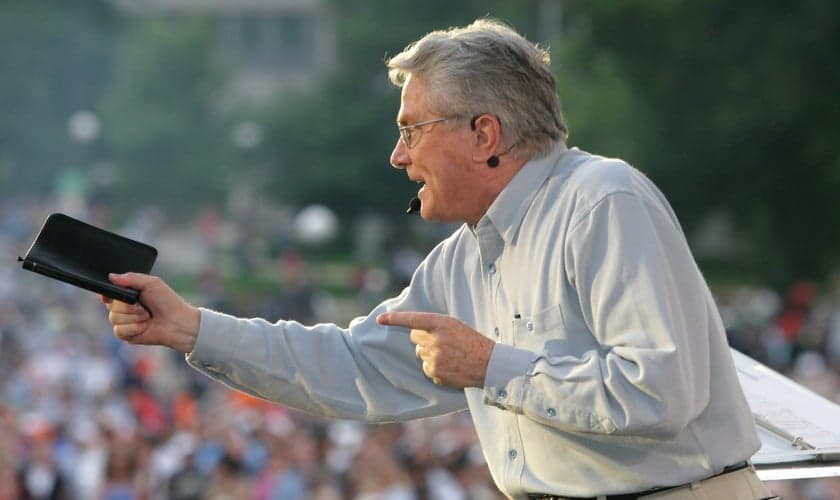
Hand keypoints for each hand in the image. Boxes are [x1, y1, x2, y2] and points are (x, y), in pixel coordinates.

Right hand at [101, 272, 200, 352]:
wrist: (178, 322)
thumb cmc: (167, 301)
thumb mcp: (151, 283)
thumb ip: (131, 278)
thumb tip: (111, 276)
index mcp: (128, 294)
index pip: (107, 293)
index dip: (107, 294)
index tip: (110, 295)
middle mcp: (124, 308)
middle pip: (110, 306)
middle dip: (128, 306)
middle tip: (143, 306)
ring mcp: (125, 322)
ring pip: (113, 319)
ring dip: (133, 317)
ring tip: (147, 316)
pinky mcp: (127, 335)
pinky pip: (119, 331)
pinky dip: (134, 328)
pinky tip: (145, 326)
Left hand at [376, 311, 494, 387]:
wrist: (488, 363)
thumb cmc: (472, 342)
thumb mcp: (455, 326)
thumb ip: (435, 326)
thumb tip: (414, 332)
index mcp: (441, 324)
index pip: (412, 320)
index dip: (394, 320)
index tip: (380, 320)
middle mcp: (435, 340)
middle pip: (415, 338)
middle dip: (424, 339)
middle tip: (441, 342)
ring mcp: (434, 357)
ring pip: (421, 355)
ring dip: (430, 354)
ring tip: (450, 356)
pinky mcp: (435, 373)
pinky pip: (427, 369)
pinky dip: (436, 368)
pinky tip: (450, 367)